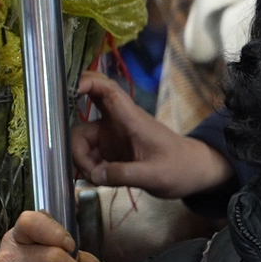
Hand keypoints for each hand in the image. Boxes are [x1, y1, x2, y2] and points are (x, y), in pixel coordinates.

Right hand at [71, 71, 232, 197]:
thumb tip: (95, 175)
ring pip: (81, 142)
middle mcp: (117, 123)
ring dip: (83, 161)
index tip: (68, 92)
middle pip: (80, 121)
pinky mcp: (110, 150)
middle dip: (75, 145)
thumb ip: (125, 174)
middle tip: (88, 169)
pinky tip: (102, 179)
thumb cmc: (180, 168)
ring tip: (99, 179)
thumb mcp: (155, 175)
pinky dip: (89, 168)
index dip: (85, 82)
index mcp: (131, 119)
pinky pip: (88, 155)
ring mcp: (111, 136)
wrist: (193, 172)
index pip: (106, 89)